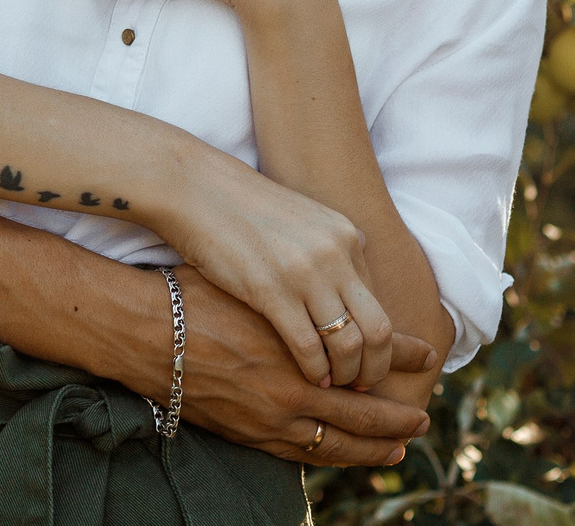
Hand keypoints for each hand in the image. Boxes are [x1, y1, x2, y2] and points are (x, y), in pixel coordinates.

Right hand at [146, 149, 396, 391]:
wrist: (194, 187)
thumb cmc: (240, 208)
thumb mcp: (300, 220)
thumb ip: (328, 250)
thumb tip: (347, 282)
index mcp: (345, 236)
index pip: (379, 303)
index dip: (376, 342)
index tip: (365, 361)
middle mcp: (335, 253)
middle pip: (380, 329)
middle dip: (376, 368)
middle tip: (362, 386)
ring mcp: (305, 272)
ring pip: (350, 344)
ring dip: (347, 375)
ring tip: (335, 385)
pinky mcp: (271, 290)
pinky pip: (309, 346)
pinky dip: (317, 371)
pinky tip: (311, 378)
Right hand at [168, 270, 434, 468]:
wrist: (145, 329)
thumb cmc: (196, 292)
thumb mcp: (257, 279)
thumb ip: (299, 293)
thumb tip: (335, 289)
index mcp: (304, 333)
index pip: (370, 348)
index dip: (401, 354)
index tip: (427, 355)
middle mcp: (297, 382)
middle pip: (365, 409)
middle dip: (397, 415)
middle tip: (421, 417)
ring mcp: (276, 414)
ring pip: (340, 441)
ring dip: (373, 446)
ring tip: (397, 448)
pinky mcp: (253, 432)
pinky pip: (306, 452)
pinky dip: (332, 453)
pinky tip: (346, 453)